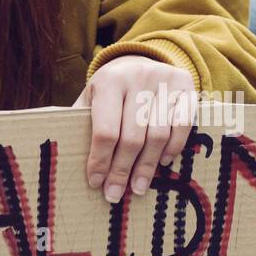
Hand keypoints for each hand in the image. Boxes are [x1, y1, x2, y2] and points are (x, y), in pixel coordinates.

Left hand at [75, 55, 195, 203]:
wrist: (141, 61)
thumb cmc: (111, 89)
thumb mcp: (92, 97)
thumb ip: (82, 121)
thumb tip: (68, 157)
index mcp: (109, 81)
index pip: (105, 130)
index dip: (100, 160)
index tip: (96, 182)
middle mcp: (137, 77)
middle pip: (131, 137)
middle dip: (122, 170)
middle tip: (115, 194)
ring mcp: (164, 81)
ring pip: (157, 135)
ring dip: (147, 166)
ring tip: (138, 187)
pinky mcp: (187, 87)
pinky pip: (182, 125)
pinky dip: (173, 147)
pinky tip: (162, 162)